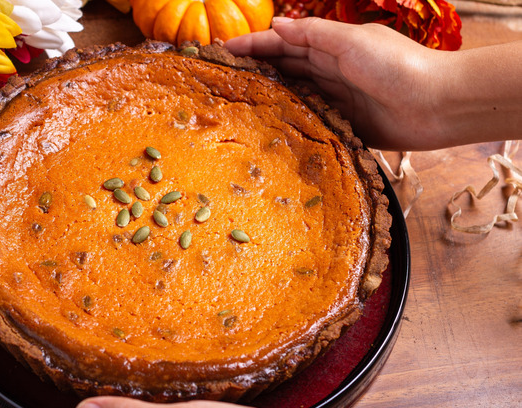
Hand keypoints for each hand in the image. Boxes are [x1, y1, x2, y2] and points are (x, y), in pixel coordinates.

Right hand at [226, 17, 447, 150]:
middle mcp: (330, 72)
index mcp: (331, 46)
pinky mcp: (344, 127)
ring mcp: (336, 100)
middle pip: (283, 69)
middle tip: (220, 82)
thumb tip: (275, 24)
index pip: (283, 43)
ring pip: (293, 96)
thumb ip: (313, 34)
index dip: (252, 46)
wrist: (438, 105)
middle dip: (253, 71)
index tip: (221, 52)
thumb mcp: (351, 40)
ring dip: (267, 98)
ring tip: (234, 107)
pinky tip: (268, 132)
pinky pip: (310, 124)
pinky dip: (290, 125)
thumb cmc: (397, 65)